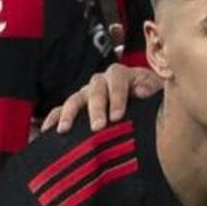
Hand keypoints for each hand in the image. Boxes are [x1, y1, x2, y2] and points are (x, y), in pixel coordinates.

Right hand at [39, 61, 162, 134]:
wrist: (151, 108)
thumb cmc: (155, 100)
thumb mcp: (160, 94)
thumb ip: (153, 90)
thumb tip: (141, 91)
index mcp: (124, 75)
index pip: (117, 79)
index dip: (117, 96)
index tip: (117, 116)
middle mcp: (103, 82)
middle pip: (95, 89)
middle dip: (95, 108)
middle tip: (98, 126)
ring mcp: (88, 94)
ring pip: (75, 98)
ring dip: (69, 113)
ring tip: (64, 129)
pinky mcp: (78, 108)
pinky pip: (61, 110)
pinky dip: (53, 118)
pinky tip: (46, 130)